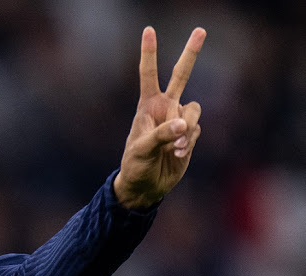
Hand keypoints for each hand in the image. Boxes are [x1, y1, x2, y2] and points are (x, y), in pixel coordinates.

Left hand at [114, 26, 206, 209]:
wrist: (146, 185)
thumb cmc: (135, 165)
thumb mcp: (142, 149)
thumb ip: (162, 134)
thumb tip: (184, 125)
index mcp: (147, 105)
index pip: (148, 74)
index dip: (149, 53)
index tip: (149, 30)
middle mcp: (165, 108)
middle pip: (181, 76)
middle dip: (191, 54)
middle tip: (201, 30)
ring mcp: (178, 120)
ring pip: (194, 110)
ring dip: (187, 128)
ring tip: (173, 148)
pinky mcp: (189, 134)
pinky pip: (196, 130)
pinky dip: (188, 142)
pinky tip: (176, 154)